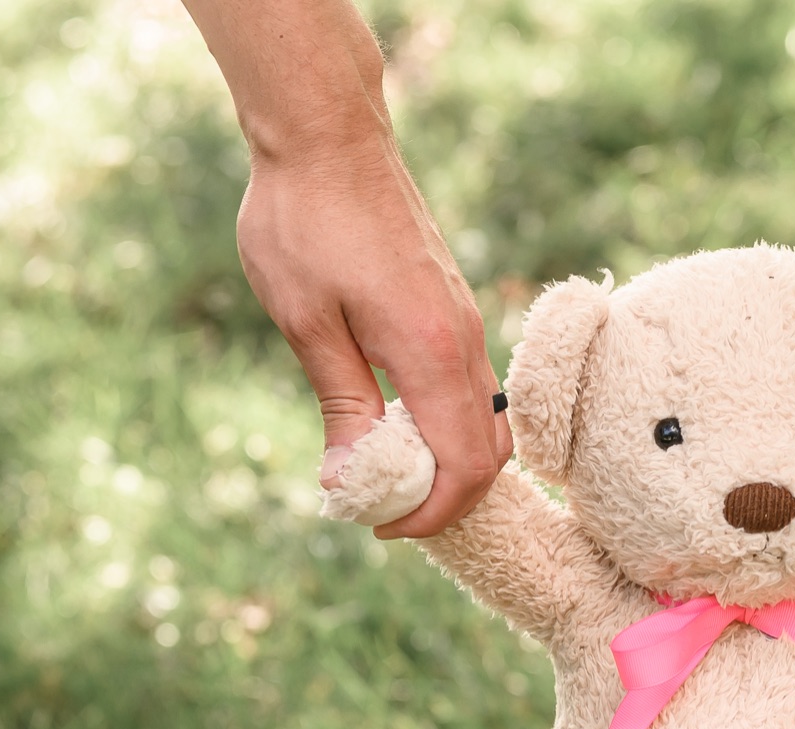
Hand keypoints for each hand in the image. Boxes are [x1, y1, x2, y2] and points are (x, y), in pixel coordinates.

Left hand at [237, 128, 508, 537]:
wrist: (329, 136)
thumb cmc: (305, 221)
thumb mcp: (306, 322)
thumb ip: (342, 404)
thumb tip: (350, 480)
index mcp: (432, 353)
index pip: (463, 467)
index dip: (431, 514)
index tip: (379, 525)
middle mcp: (464, 341)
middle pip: (489, 454)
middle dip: (445, 497)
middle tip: (381, 509)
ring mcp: (464, 322)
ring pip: (483, 421)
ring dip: (443, 460)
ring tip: (383, 470)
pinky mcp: (451, 307)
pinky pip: (468, 388)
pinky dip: (441, 424)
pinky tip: (388, 419)